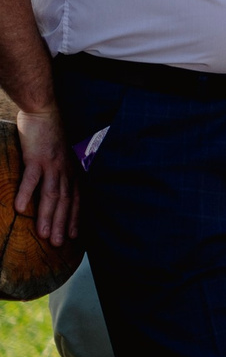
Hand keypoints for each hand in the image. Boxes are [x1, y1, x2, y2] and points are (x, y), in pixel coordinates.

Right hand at [12, 106, 77, 247]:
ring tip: (43, 234)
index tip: (73, 235)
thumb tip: (55, 186)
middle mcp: (65, 171)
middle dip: (61, 224)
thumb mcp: (60, 156)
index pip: (76, 199)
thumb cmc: (50, 134)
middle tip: (58, 244)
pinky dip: (26, 193)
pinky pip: (31, 179)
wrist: (44, 112)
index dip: (74, 218)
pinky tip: (19, 208)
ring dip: (47, 216)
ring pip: (51, 195)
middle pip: (65, 202)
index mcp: (71, 171)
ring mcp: (52, 165)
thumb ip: (60, 172)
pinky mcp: (36, 158)